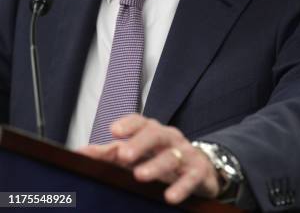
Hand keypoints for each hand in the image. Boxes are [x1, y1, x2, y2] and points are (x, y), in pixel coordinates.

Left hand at [77, 114, 220, 204]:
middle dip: (140, 143)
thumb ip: (109, 154)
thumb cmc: (160, 158)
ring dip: (156, 166)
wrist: (200, 168)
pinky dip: (181, 186)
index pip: (141, 122)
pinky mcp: (198, 171)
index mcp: (152, 132)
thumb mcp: (137, 154)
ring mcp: (186, 153)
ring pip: (172, 156)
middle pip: (156, 134)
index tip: (113, 131)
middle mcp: (170, 139)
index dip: (129, 124)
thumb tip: (80, 153)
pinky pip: (191, 177)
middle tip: (124, 155)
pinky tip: (170, 196)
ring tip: (140, 176)